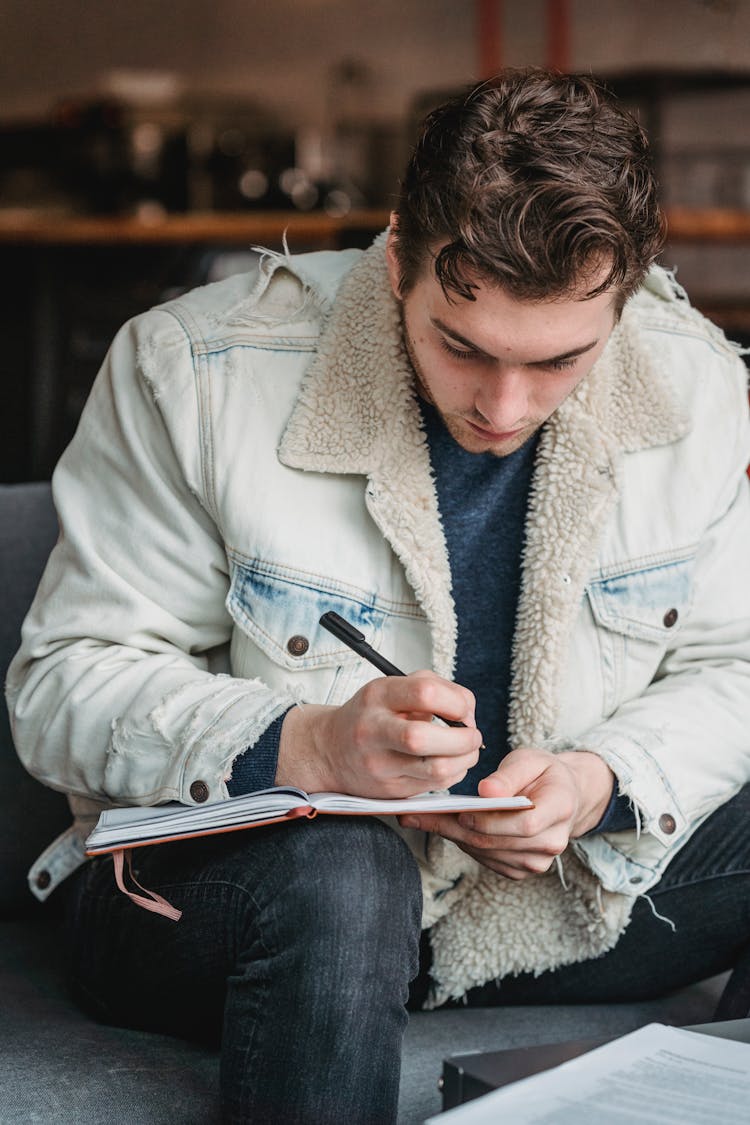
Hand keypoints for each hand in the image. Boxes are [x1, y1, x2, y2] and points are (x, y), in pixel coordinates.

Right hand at [275, 671, 482, 797]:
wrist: (329, 751)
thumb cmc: (370, 715)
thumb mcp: (392, 688)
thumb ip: (432, 687)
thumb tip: (467, 711)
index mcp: (378, 696)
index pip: (425, 693)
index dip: (457, 702)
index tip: (464, 710)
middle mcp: (374, 730)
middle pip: (424, 738)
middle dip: (462, 738)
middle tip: (472, 735)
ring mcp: (379, 764)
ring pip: (435, 769)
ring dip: (465, 760)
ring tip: (467, 750)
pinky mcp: (390, 790)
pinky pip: (435, 786)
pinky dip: (454, 774)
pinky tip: (451, 763)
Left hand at [397, 747, 614, 878]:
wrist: (561, 795)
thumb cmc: (542, 772)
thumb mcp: (530, 759)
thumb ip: (510, 774)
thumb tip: (487, 791)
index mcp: (561, 808)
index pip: (525, 824)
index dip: (490, 820)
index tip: (460, 810)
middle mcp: (553, 841)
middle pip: (497, 841)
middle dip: (453, 827)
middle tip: (414, 814)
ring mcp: (538, 860)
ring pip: (485, 852)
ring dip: (451, 835)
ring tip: (419, 818)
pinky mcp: (521, 869)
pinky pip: (485, 859)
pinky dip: (462, 843)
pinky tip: (443, 826)